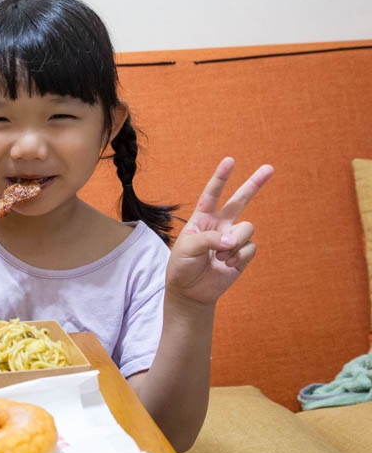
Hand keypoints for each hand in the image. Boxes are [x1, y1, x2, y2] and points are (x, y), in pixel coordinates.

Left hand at [167, 157, 273, 305]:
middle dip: (255, 184)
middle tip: (269, 168)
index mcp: (202, 218)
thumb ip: (209, 239)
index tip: (230, 161)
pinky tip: (226, 264)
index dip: (221, 178)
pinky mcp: (243, 253)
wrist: (191, 291)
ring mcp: (233, 238)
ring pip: (247, 228)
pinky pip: (250, 247)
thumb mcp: (187, 248)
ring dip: (234, 243)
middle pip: (240, 200)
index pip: (212, 194)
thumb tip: (233, 240)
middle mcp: (220, 224)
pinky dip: (238, 256)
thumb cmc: (182, 266)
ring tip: (219, 256)